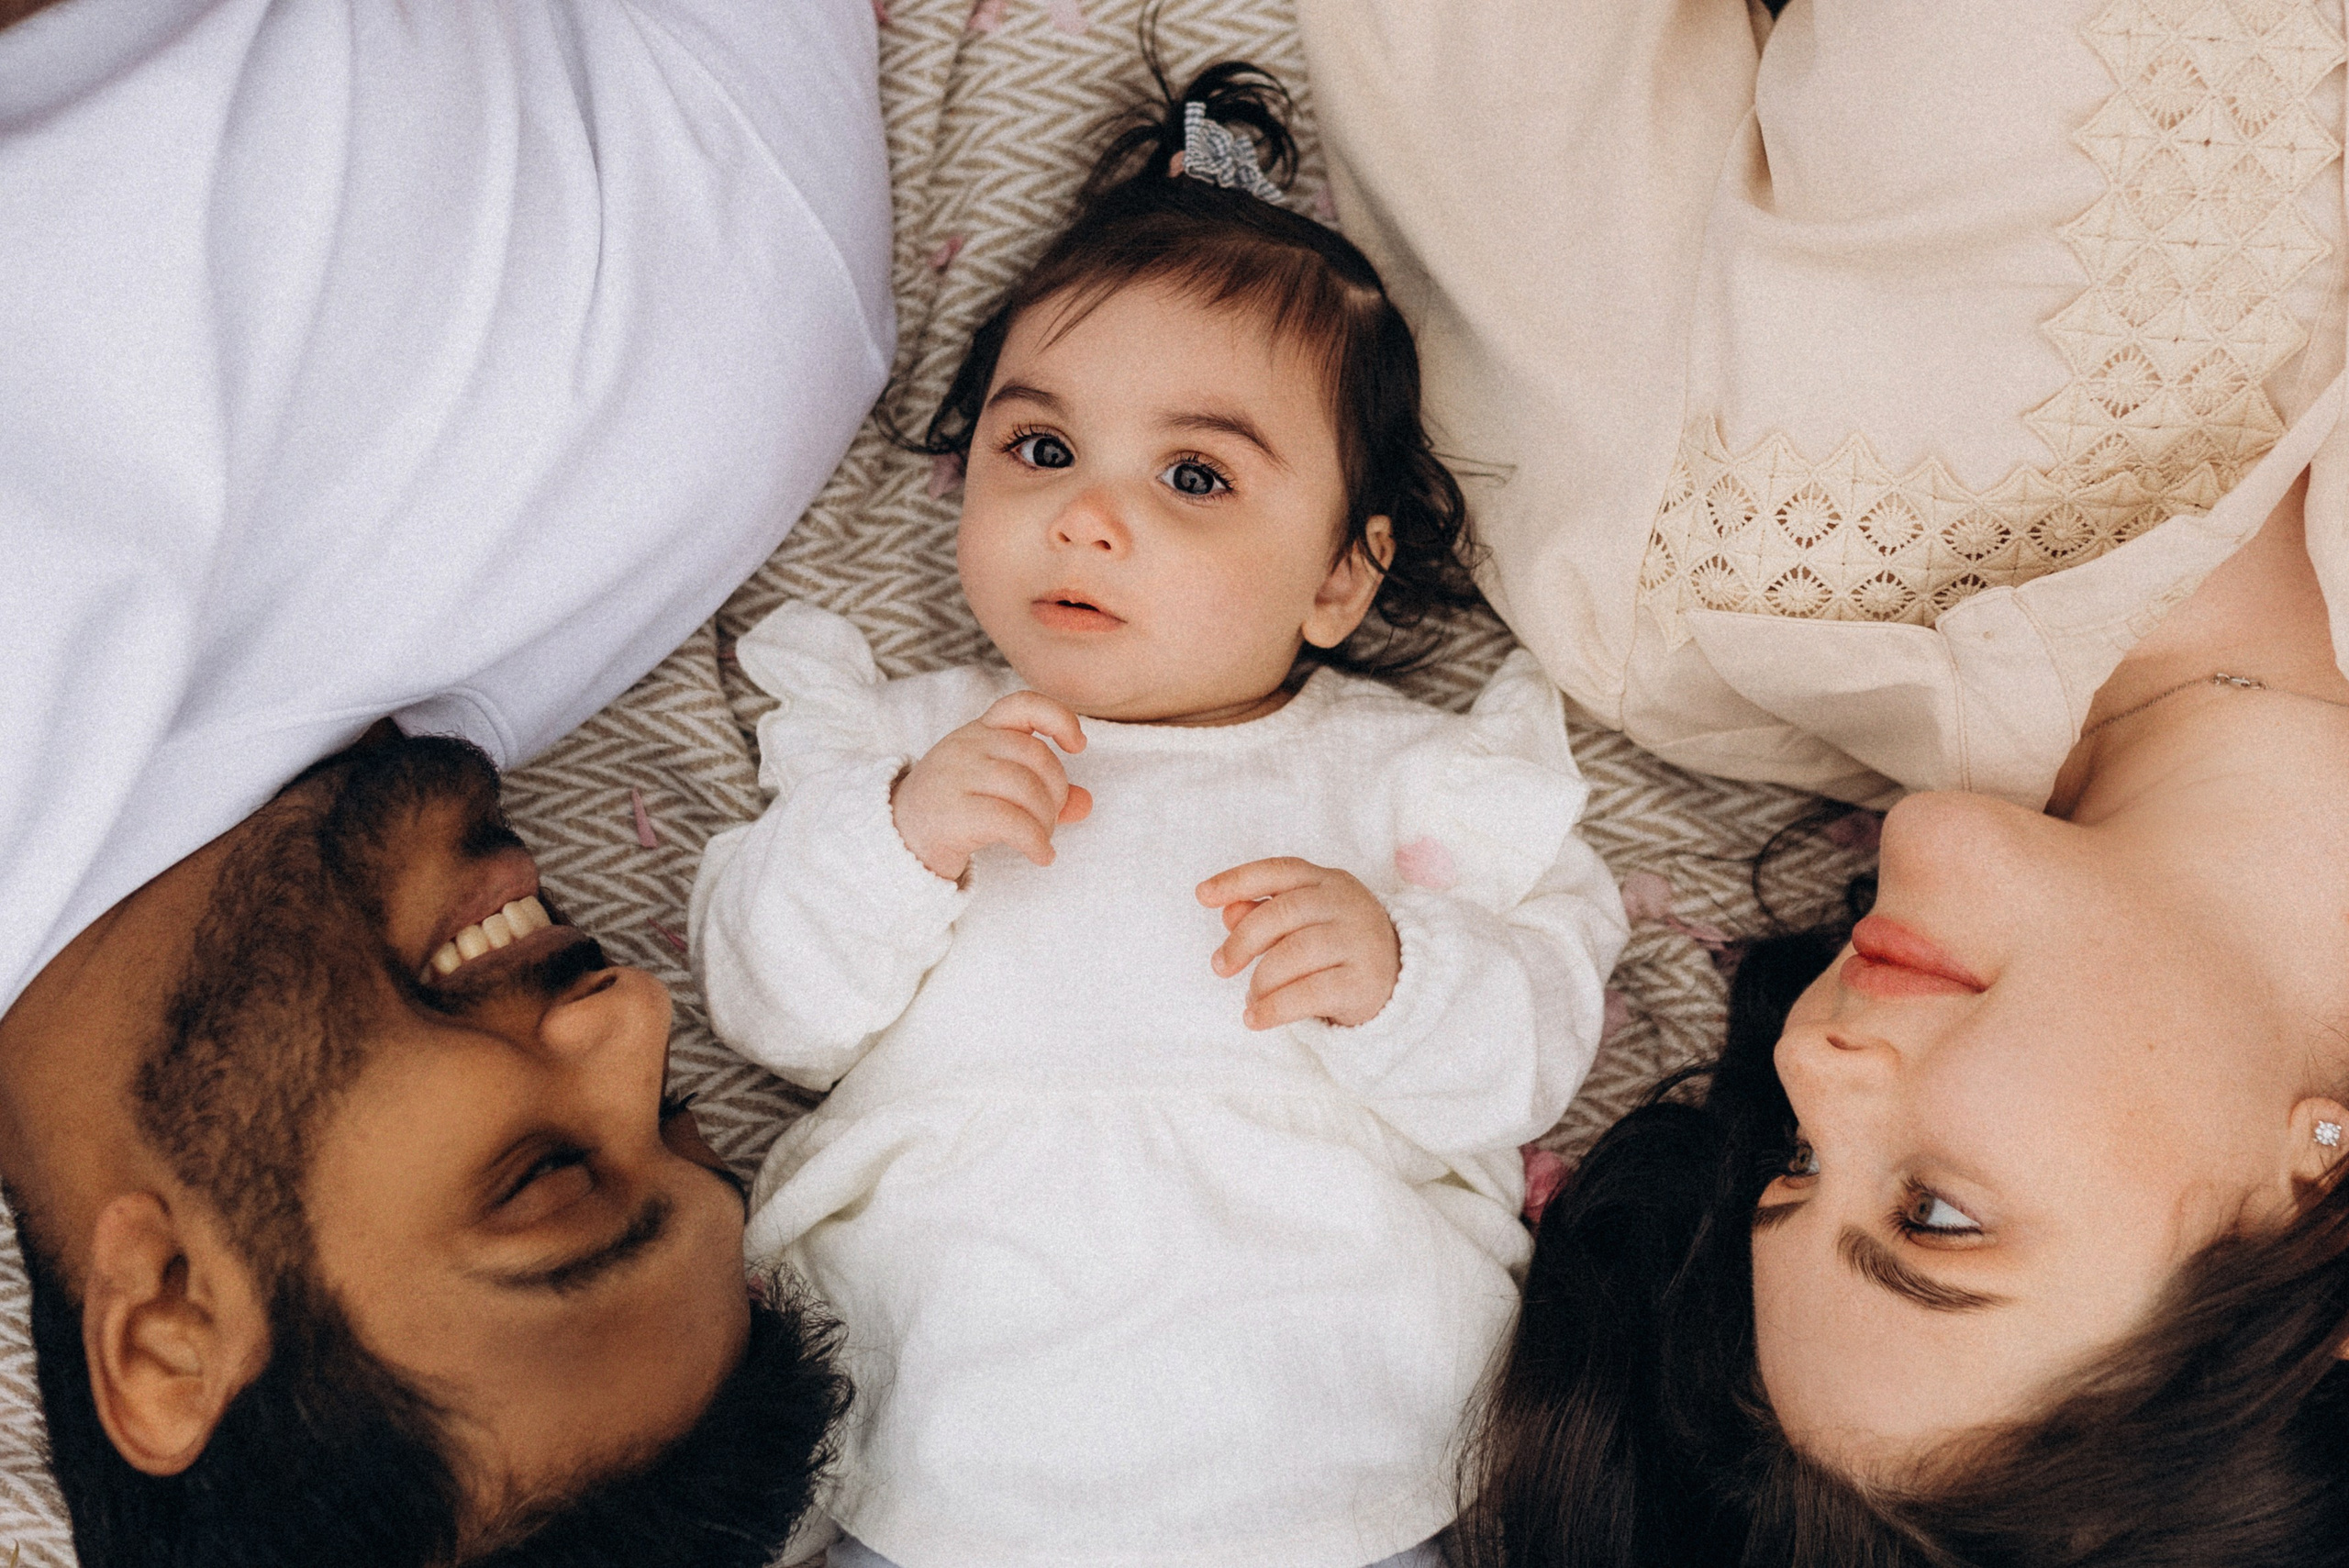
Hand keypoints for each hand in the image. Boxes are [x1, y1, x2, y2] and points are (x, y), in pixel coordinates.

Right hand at [891, 691, 1091, 881]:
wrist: (898, 837)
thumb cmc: (955, 808)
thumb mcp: (997, 789)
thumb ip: (1042, 791)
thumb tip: (1086, 803)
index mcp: (980, 731)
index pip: (1022, 705)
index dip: (1059, 718)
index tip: (1078, 746)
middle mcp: (968, 745)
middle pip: (1036, 755)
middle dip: (1056, 791)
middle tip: (1050, 819)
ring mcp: (957, 776)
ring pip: (1026, 788)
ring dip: (1047, 820)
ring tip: (1042, 839)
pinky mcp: (953, 813)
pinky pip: (1012, 823)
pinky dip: (1036, 842)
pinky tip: (1042, 856)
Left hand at [1197, 858, 1400, 1029]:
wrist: (1401, 978)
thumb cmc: (1338, 945)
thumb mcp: (1305, 922)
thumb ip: (1266, 912)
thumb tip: (1228, 911)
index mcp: (1327, 882)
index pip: (1278, 871)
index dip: (1237, 880)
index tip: (1201, 895)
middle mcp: (1346, 905)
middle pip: (1282, 913)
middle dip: (1242, 941)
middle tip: (1220, 967)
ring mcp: (1359, 941)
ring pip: (1294, 954)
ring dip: (1260, 980)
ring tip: (1251, 997)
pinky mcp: (1364, 981)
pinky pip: (1309, 993)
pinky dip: (1274, 1008)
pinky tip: (1255, 1018)